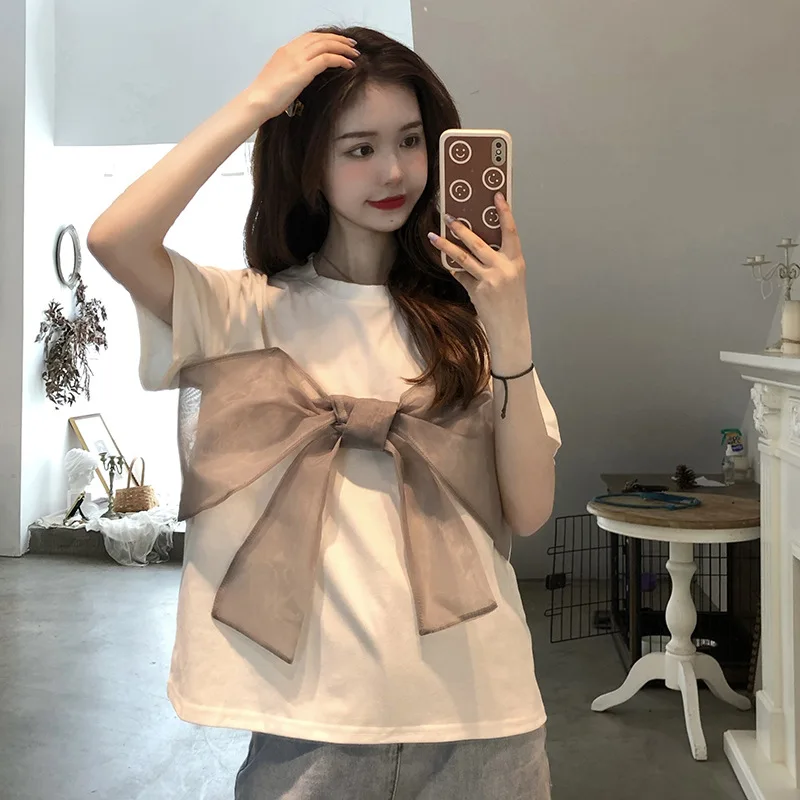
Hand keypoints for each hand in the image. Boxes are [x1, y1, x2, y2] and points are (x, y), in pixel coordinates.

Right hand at [247, 32, 359, 120]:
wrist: (257, 101)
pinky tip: (349, 64)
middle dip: (339, 39)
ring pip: (326, 45)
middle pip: (320, 37)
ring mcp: (297, 59)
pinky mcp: (303, 71)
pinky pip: (327, 59)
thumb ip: (291, 73)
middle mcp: (292, 51)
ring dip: (343, 47)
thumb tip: (302, 78)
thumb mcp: (279, 79)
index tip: (338, 42)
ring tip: (355, 53)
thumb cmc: (266, 97)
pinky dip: (341, 59)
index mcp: (285, 51)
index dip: (326, 38)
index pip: (310, 37)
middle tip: (352, 44)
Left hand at [427, 193, 530, 350]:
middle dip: (461, 228)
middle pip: (479, 242)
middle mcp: (503, 267)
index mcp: (516, 261)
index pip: (511, 231)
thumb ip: (499, 260)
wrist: (510, 327)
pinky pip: (461, 275)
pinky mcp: (477, 290)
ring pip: (463, 257)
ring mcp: (490, 279)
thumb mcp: (512, 277)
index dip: (505, 213)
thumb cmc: (512, 301)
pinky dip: (453, 268)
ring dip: (446, 245)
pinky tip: (444, 261)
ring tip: (433, 236)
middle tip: (448, 217)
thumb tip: (477, 245)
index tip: (497, 196)